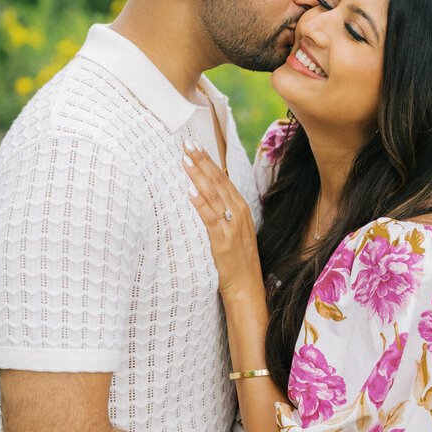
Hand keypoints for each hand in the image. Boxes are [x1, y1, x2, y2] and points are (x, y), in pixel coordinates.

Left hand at [183, 141, 260, 299]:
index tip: (195, 145)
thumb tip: (204, 196)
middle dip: (202, 161)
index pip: (223, 179)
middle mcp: (238, 215)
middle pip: (218, 182)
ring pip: (214, 196)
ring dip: (198, 176)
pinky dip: (201, 205)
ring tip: (185, 160)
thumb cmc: (238, 262)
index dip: (209, 161)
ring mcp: (232, 228)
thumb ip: (223, 214)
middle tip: (187, 143)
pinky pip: (210, 220)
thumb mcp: (234, 232)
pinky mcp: (223, 243)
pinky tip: (190, 192)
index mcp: (241, 209)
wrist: (246, 288)